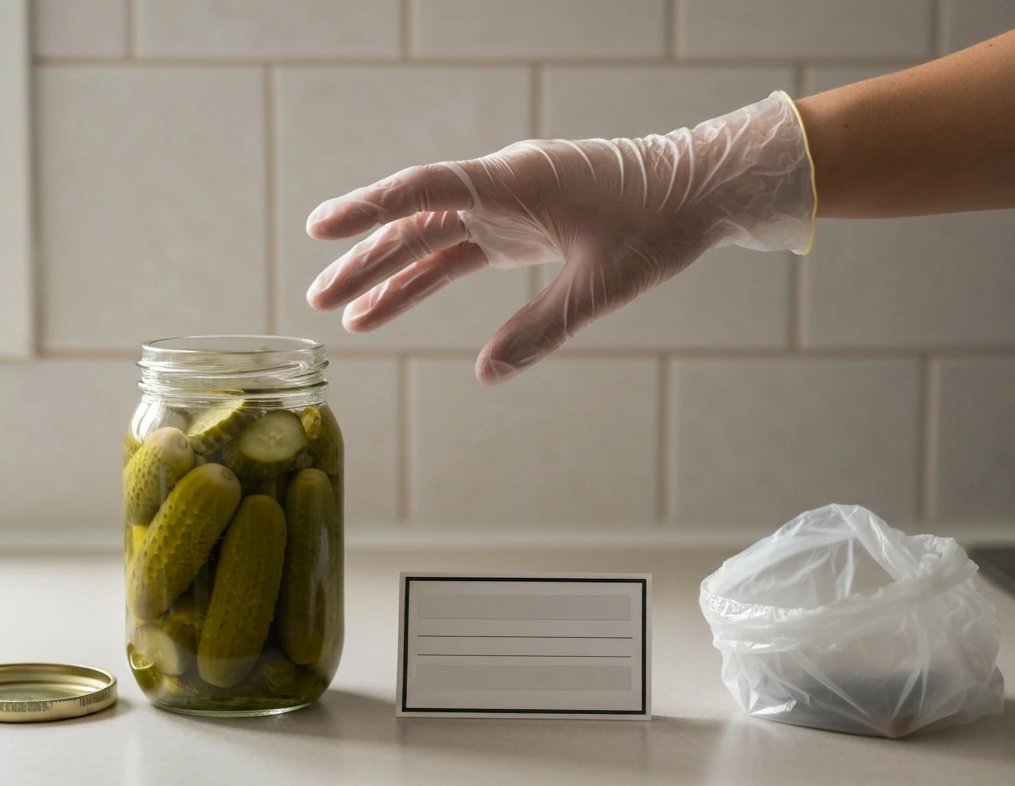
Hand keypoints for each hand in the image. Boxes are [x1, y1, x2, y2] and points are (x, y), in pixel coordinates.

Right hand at [305, 91, 814, 383]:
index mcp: (515, 182)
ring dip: (388, 274)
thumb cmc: (657, 226)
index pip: (424, 190)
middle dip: (364, 258)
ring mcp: (506, 205)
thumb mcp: (603, 284)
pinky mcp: (518, 224)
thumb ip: (543, 329)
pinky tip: (391, 309)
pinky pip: (458, 253)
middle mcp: (500, 187)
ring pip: (430, 240)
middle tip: (317, 296)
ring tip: (343, 314)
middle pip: (414, 221)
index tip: (319, 228)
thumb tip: (486, 374)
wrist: (697, 191)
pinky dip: (425, 279)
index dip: (367, 210)